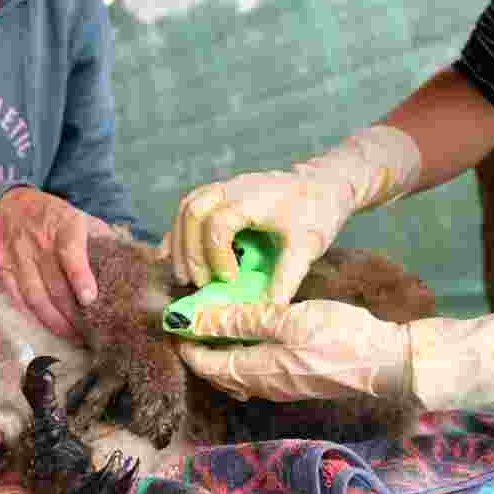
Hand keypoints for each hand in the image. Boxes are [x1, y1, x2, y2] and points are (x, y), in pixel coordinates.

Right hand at [0, 187, 113, 340]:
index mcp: (64, 226)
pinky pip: (16, 297)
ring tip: (70, 336)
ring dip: (53, 320)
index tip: (89, 299)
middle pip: (55, 284)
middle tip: (89, 333)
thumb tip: (128, 259)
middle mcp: (39, 241)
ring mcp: (18, 255)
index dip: (80, 277)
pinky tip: (46, 326)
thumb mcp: (80, 216)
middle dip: (72, 314)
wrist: (12, 202)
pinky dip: (30, 315)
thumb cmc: (54, 215)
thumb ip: (102, 236)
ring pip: (35, 296)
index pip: (70, 253)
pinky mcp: (2, 267)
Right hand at [168, 126, 421, 300]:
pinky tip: (170, 255)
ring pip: (186, 207)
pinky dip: (178, 232)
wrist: (323, 184)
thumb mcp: (308, 245)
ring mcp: (224, 187)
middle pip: (193, 211)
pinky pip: (188, 207)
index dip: (216, 254)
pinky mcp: (220, 193)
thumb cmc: (317, 212)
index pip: (219, 223)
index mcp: (254, 197)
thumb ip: (287, 276)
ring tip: (185, 276)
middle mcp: (233, 187)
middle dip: (190, 251)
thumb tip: (270, 309)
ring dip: (180, 243)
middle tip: (198, 283)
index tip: (230, 280)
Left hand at [177, 300, 493, 409]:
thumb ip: (242, 319)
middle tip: (189, 316)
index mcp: (256, 371)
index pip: (204, 362)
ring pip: (234, 370)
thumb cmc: (339, 338)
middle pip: (216, 370)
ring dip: (218, 349)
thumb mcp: (287, 320)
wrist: (387, 362)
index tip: (173, 317)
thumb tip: (197, 318)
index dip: (185, 341)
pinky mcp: (293, 380)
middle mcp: (262, 386)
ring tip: (213, 319)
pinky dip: (240, 351)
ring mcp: (278, 386)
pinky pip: (253, 369)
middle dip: (197, 346)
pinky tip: (246, 329)